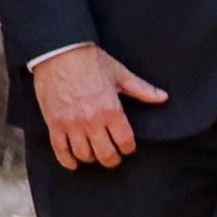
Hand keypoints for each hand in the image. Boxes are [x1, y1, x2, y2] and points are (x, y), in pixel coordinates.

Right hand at [28, 45, 165, 169]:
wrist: (59, 52)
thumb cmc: (91, 62)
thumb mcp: (120, 74)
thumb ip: (142, 89)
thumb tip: (163, 98)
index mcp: (111, 110)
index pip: (125, 142)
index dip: (128, 148)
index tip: (127, 148)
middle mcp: (91, 120)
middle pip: (105, 154)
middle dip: (112, 159)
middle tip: (113, 156)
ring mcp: (71, 123)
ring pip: (83, 153)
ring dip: (91, 158)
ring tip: (95, 154)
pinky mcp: (53, 123)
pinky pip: (59, 149)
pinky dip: (66, 160)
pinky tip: (73, 164)